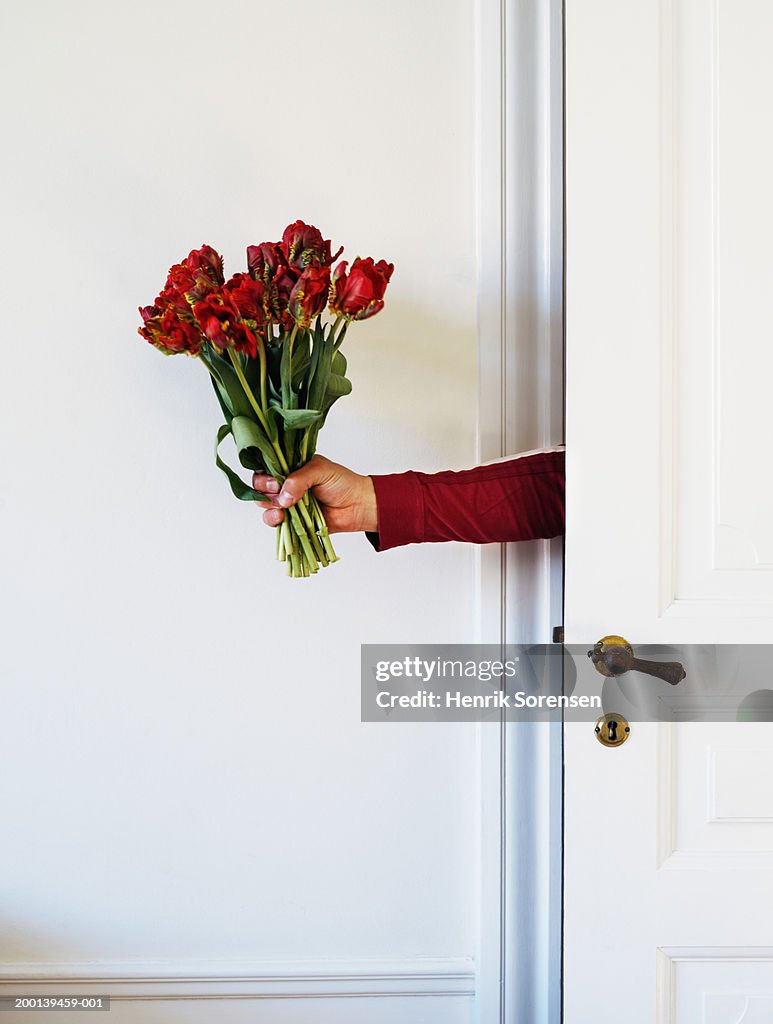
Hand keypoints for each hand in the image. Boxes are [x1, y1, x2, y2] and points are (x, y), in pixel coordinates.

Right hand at [252, 454, 377, 533]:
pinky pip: (274, 522)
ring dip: (269, 507)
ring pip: (265, 505)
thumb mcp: (320, 470)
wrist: (357, 506)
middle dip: (263, 490)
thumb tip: (283, 496)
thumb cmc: (342, 483)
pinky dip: (274, 521)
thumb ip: (299, 479)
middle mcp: (286, 484)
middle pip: (260, 487)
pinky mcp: (292, 520)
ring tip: (283, 508)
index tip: (274, 481)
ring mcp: (288, 503)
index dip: (264, 474)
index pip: (267, 467)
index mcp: (291, 467)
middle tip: (276, 492)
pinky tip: (282, 518)